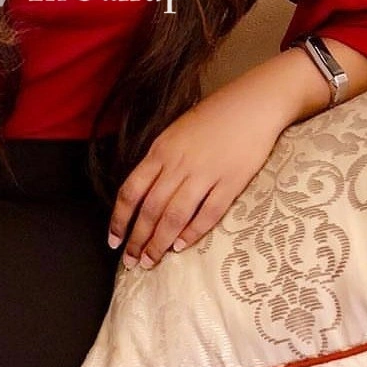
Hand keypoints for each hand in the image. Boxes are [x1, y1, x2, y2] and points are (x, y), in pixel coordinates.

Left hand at [107, 80, 289, 270]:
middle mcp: (179, 164)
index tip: (113, 240)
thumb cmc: (212, 117)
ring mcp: (205, 174)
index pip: (131, 190)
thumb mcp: (175, 133)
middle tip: (132, 262)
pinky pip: (208, 213)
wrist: (253, 104)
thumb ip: (159, 162)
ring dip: (159, 242)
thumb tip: (143, 193)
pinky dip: (192, 233)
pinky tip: (181, 247)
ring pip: (175, 216)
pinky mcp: (231, 182)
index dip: (119, 219)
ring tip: (151, 261)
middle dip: (137, 239)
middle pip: (150, 209)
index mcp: (161, 151)